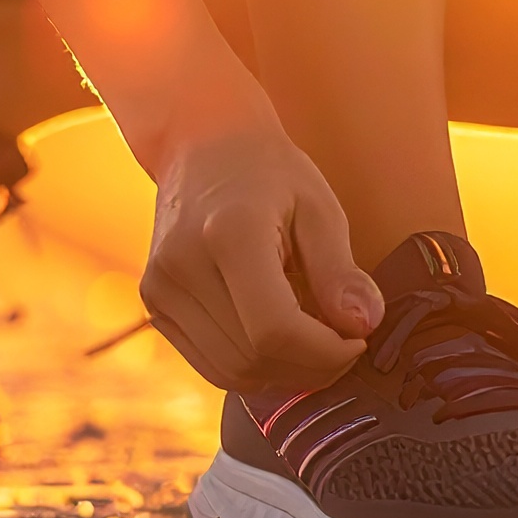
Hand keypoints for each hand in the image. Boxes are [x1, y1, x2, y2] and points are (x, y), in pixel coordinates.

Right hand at [141, 122, 383, 395]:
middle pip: (253, 358)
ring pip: (230, 372)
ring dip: (282, 373)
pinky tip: (277, 338)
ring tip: (312, 340)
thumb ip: (340, 271)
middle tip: (344, 344)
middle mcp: (183, 265)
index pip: (276, 330)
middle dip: (310, 367)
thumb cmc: (268, 172)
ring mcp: (160, 288)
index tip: (358, 341)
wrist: (203, 144)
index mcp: (229, 234)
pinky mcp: (154, 304)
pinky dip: (252, 365)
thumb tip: (363, 326)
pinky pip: (210, 364)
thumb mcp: (318, 207)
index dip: (326, 353)